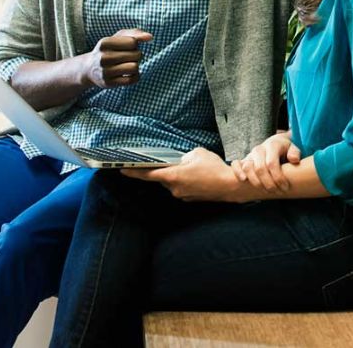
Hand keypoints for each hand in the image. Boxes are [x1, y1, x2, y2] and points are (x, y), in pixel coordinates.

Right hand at [80, 28, 151, 88]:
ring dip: (136, 66)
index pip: (133, 42)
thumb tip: (150, 37)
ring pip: (135, 67)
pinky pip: (133, 79)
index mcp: (104, 43)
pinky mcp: (109, 83)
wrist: (89, 69)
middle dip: (136, 55)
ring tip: (128, 64)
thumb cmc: (109, 50)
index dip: (134, 44)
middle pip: (136, 55)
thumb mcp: (118, 37)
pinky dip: (135, 76)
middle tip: (127, 57)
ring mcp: (105, 71)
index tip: (127, 47)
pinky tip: (128, 74)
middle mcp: (103, 57)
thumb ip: (135, 34)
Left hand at [123, 147, 240, 201]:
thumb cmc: (214, 168)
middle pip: (162, 177)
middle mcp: (174, 188)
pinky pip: (183, 187)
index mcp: (173, 176)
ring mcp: (182, 195)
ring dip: (179, 175)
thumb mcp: (198, 153)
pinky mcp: (190, 198)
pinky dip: (187, 181)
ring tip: (196, 169)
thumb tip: (181, 161)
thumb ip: (184, 156)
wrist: (230, 185)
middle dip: (168, 169)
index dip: (134, 172)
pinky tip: (200, 176)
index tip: (122, 170)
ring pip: (173, 182)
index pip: (148, 174)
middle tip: (180, 162)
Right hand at [233, 132, 301, 193]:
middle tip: (276, 192)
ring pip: (248, 168)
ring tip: (265, 191)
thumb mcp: (293, 147)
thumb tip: (294, 159)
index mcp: (272, 145)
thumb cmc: (286, 149)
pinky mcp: (244, 160)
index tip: (285, 187)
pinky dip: (237, 172)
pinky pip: (236, 164)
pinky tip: (243, 180)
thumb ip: (295, 152)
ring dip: (256, 182)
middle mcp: (259, 149)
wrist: (276, 143)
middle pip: (260, 168)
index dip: (278, 178)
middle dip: (268, 183)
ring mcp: (250, 155)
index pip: (272, 163)